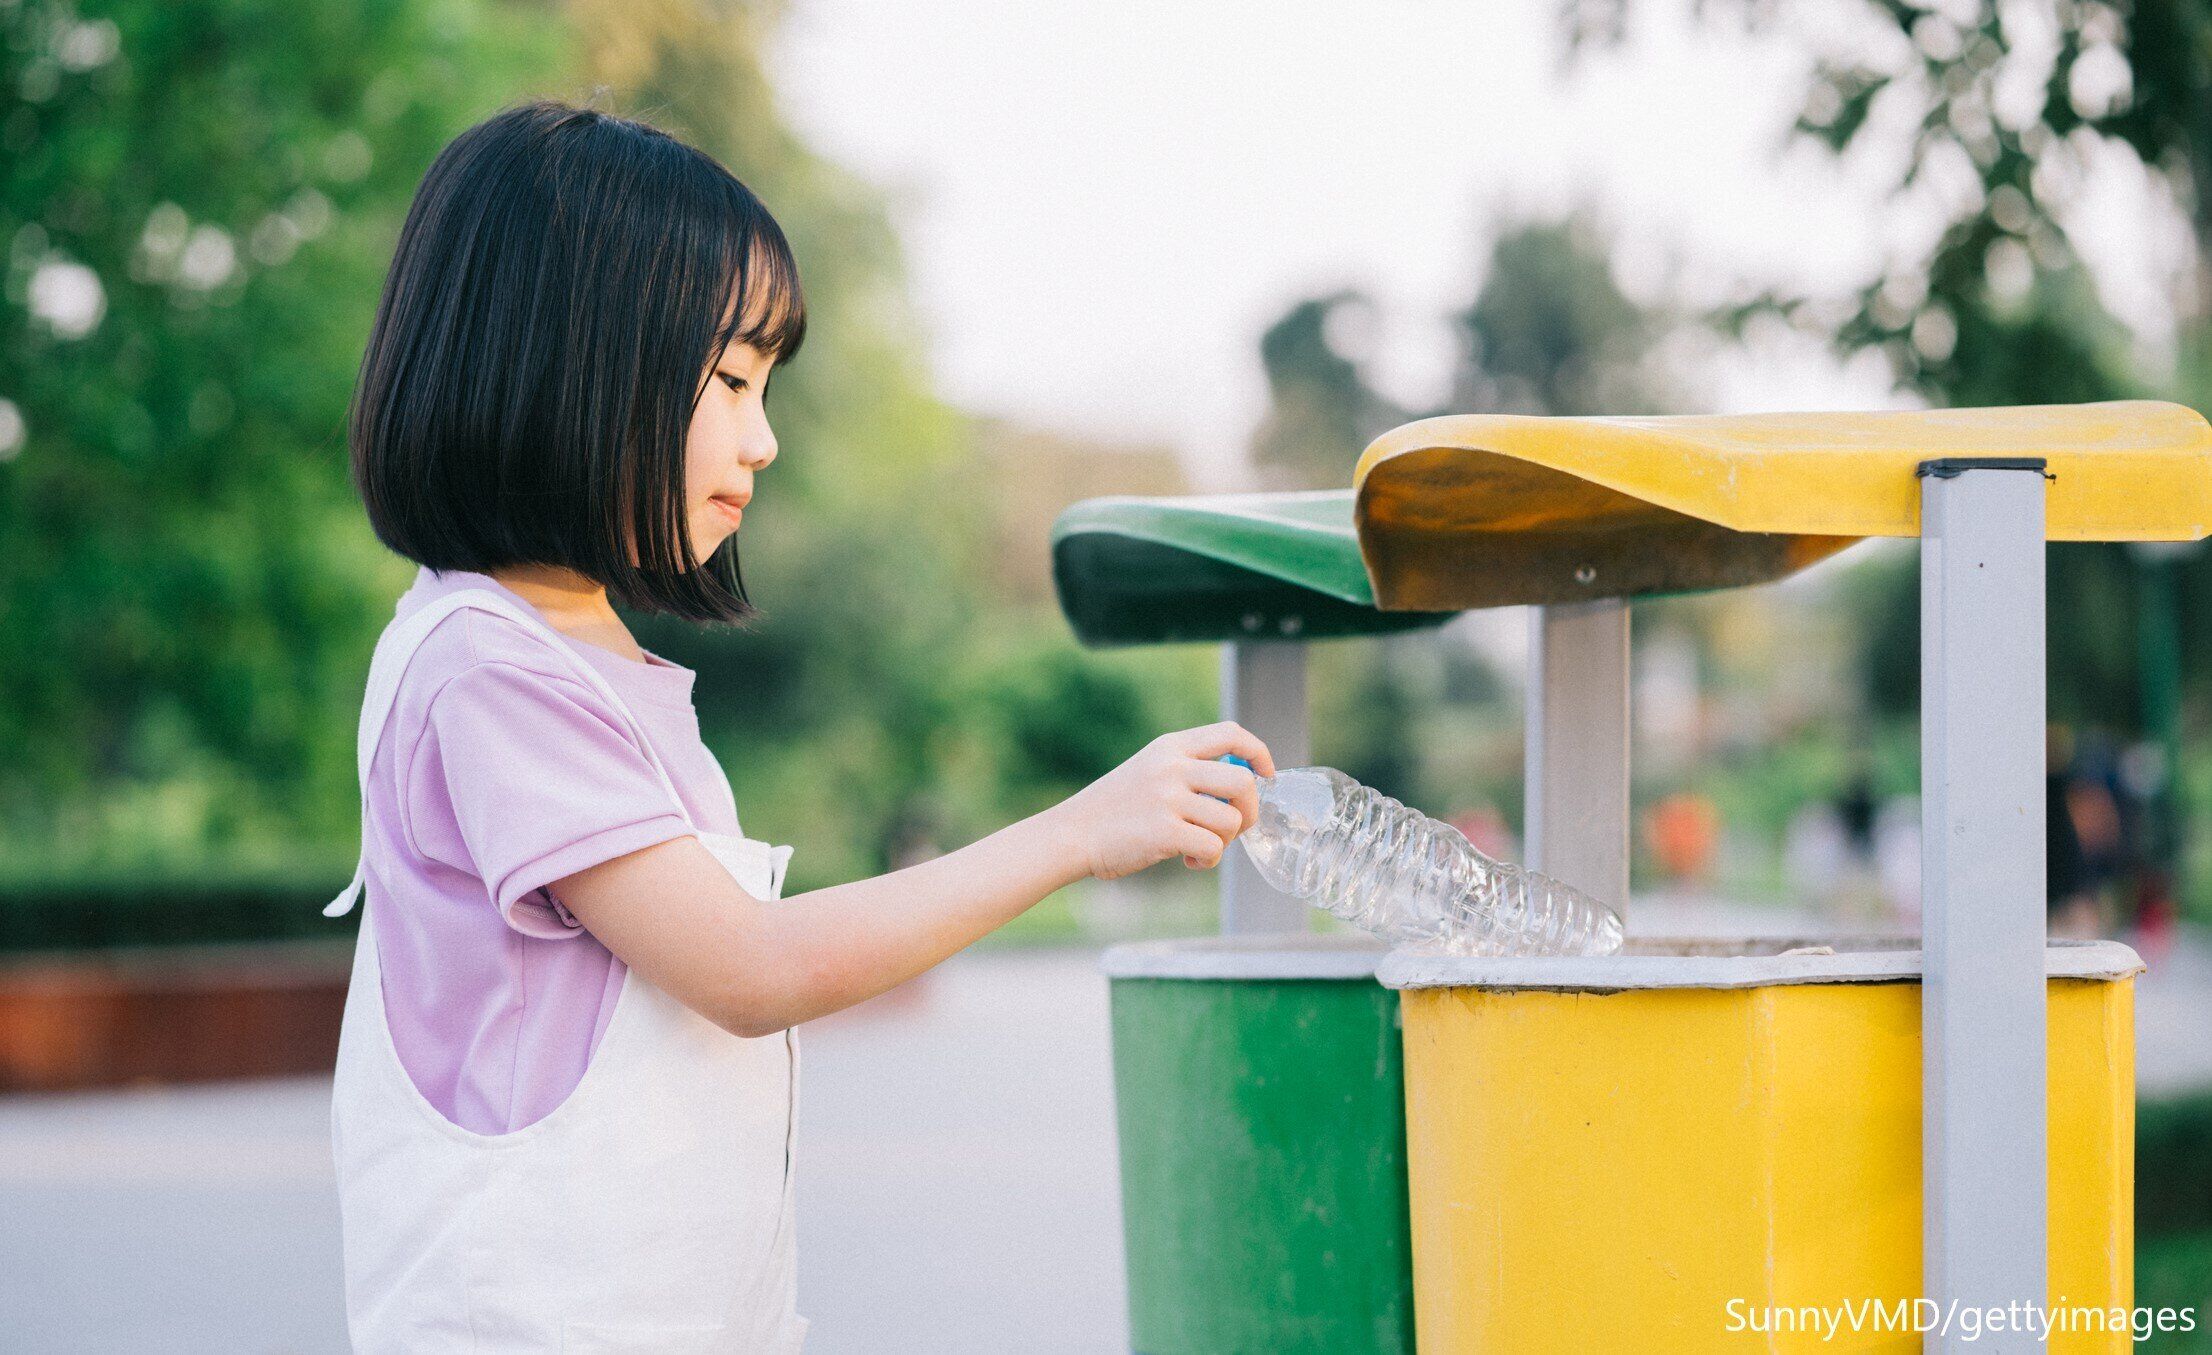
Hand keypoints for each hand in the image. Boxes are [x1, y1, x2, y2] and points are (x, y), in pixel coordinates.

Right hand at [1049, 723, 1277, 879]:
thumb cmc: (1113, 809)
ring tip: (1201, 849)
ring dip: (1225, 841)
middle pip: (1242, 782)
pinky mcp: (1164, 832)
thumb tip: (1240, 786)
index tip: (1267, 774)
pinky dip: (1209, 860)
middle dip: (1250, 810)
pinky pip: (1213, 848)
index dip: (1258, 753)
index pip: (1230, 735)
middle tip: (1237, 827)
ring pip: (1230, 820)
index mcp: (1170, 747)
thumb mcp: (1148, 770)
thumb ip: (1187, 769)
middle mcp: (1172, 767)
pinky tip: (1190, 861)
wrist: (1071, 834)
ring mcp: (1168, 799)